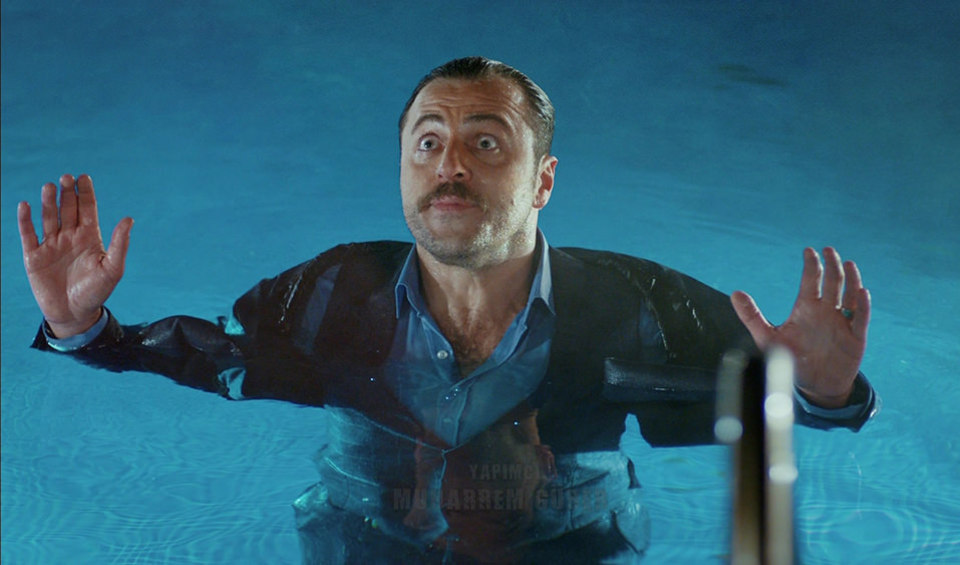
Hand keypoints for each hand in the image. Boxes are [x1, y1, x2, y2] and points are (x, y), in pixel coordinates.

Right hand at [18, 174, 132, 337]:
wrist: (74, 314)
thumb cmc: (97, 292)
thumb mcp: (112, 268)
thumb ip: (120, 244)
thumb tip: (129, 219)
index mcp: (89, 237)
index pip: (87, 209)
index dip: (85, 193)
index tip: (84, 177)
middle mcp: (70, 237)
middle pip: (67, 209)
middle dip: (67, 193)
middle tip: (66, 178)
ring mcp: (51, 245)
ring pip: (48, 218)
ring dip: (48, 202)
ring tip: (50, 187)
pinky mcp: (34, 256)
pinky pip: (28, 234)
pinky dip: (26, 220)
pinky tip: (26, 205)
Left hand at [730, 247, 870, 407]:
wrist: (816, 385)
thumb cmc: (792, 359)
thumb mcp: (768, 337)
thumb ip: (751, 315)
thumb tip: (735, 293)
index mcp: (807, 308)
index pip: (811, 280)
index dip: (811, 265)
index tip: (808, 251)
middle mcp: (826, 312)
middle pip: (832, 282)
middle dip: (831, 265)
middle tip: (828, 250)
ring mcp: (843, 323)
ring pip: (850, 295)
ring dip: (851, 279)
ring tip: (848, 264)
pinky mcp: (856, 337)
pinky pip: (861, 318)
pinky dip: (863, 305)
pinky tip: (862, 293)